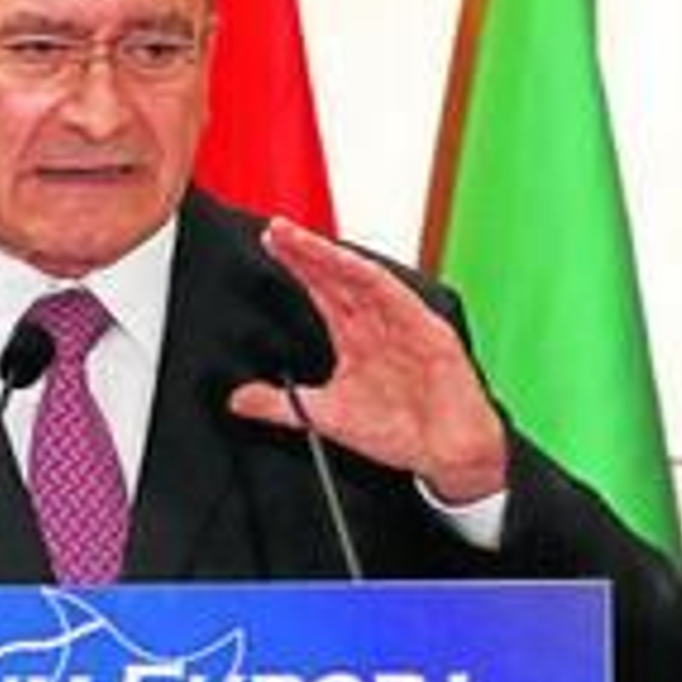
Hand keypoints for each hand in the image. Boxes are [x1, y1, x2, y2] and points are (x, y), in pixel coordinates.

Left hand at [228, 217, 506, 502]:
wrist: (445, 453)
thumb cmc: (396, 431)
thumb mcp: (324, 416)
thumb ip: (280, 406)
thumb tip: (236, 400)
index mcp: (355, 336)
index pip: (322, 290)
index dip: (298, 266)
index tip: (270, 244)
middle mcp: (377, 322)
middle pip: (337, 276)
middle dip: (306, 251)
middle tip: (275, 229)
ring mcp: (403, 322)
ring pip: (362, 278)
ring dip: (331, 256)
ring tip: (301, 239)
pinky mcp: (428, 330)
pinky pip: (398, 297)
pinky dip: (372, 279)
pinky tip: (347, 264)